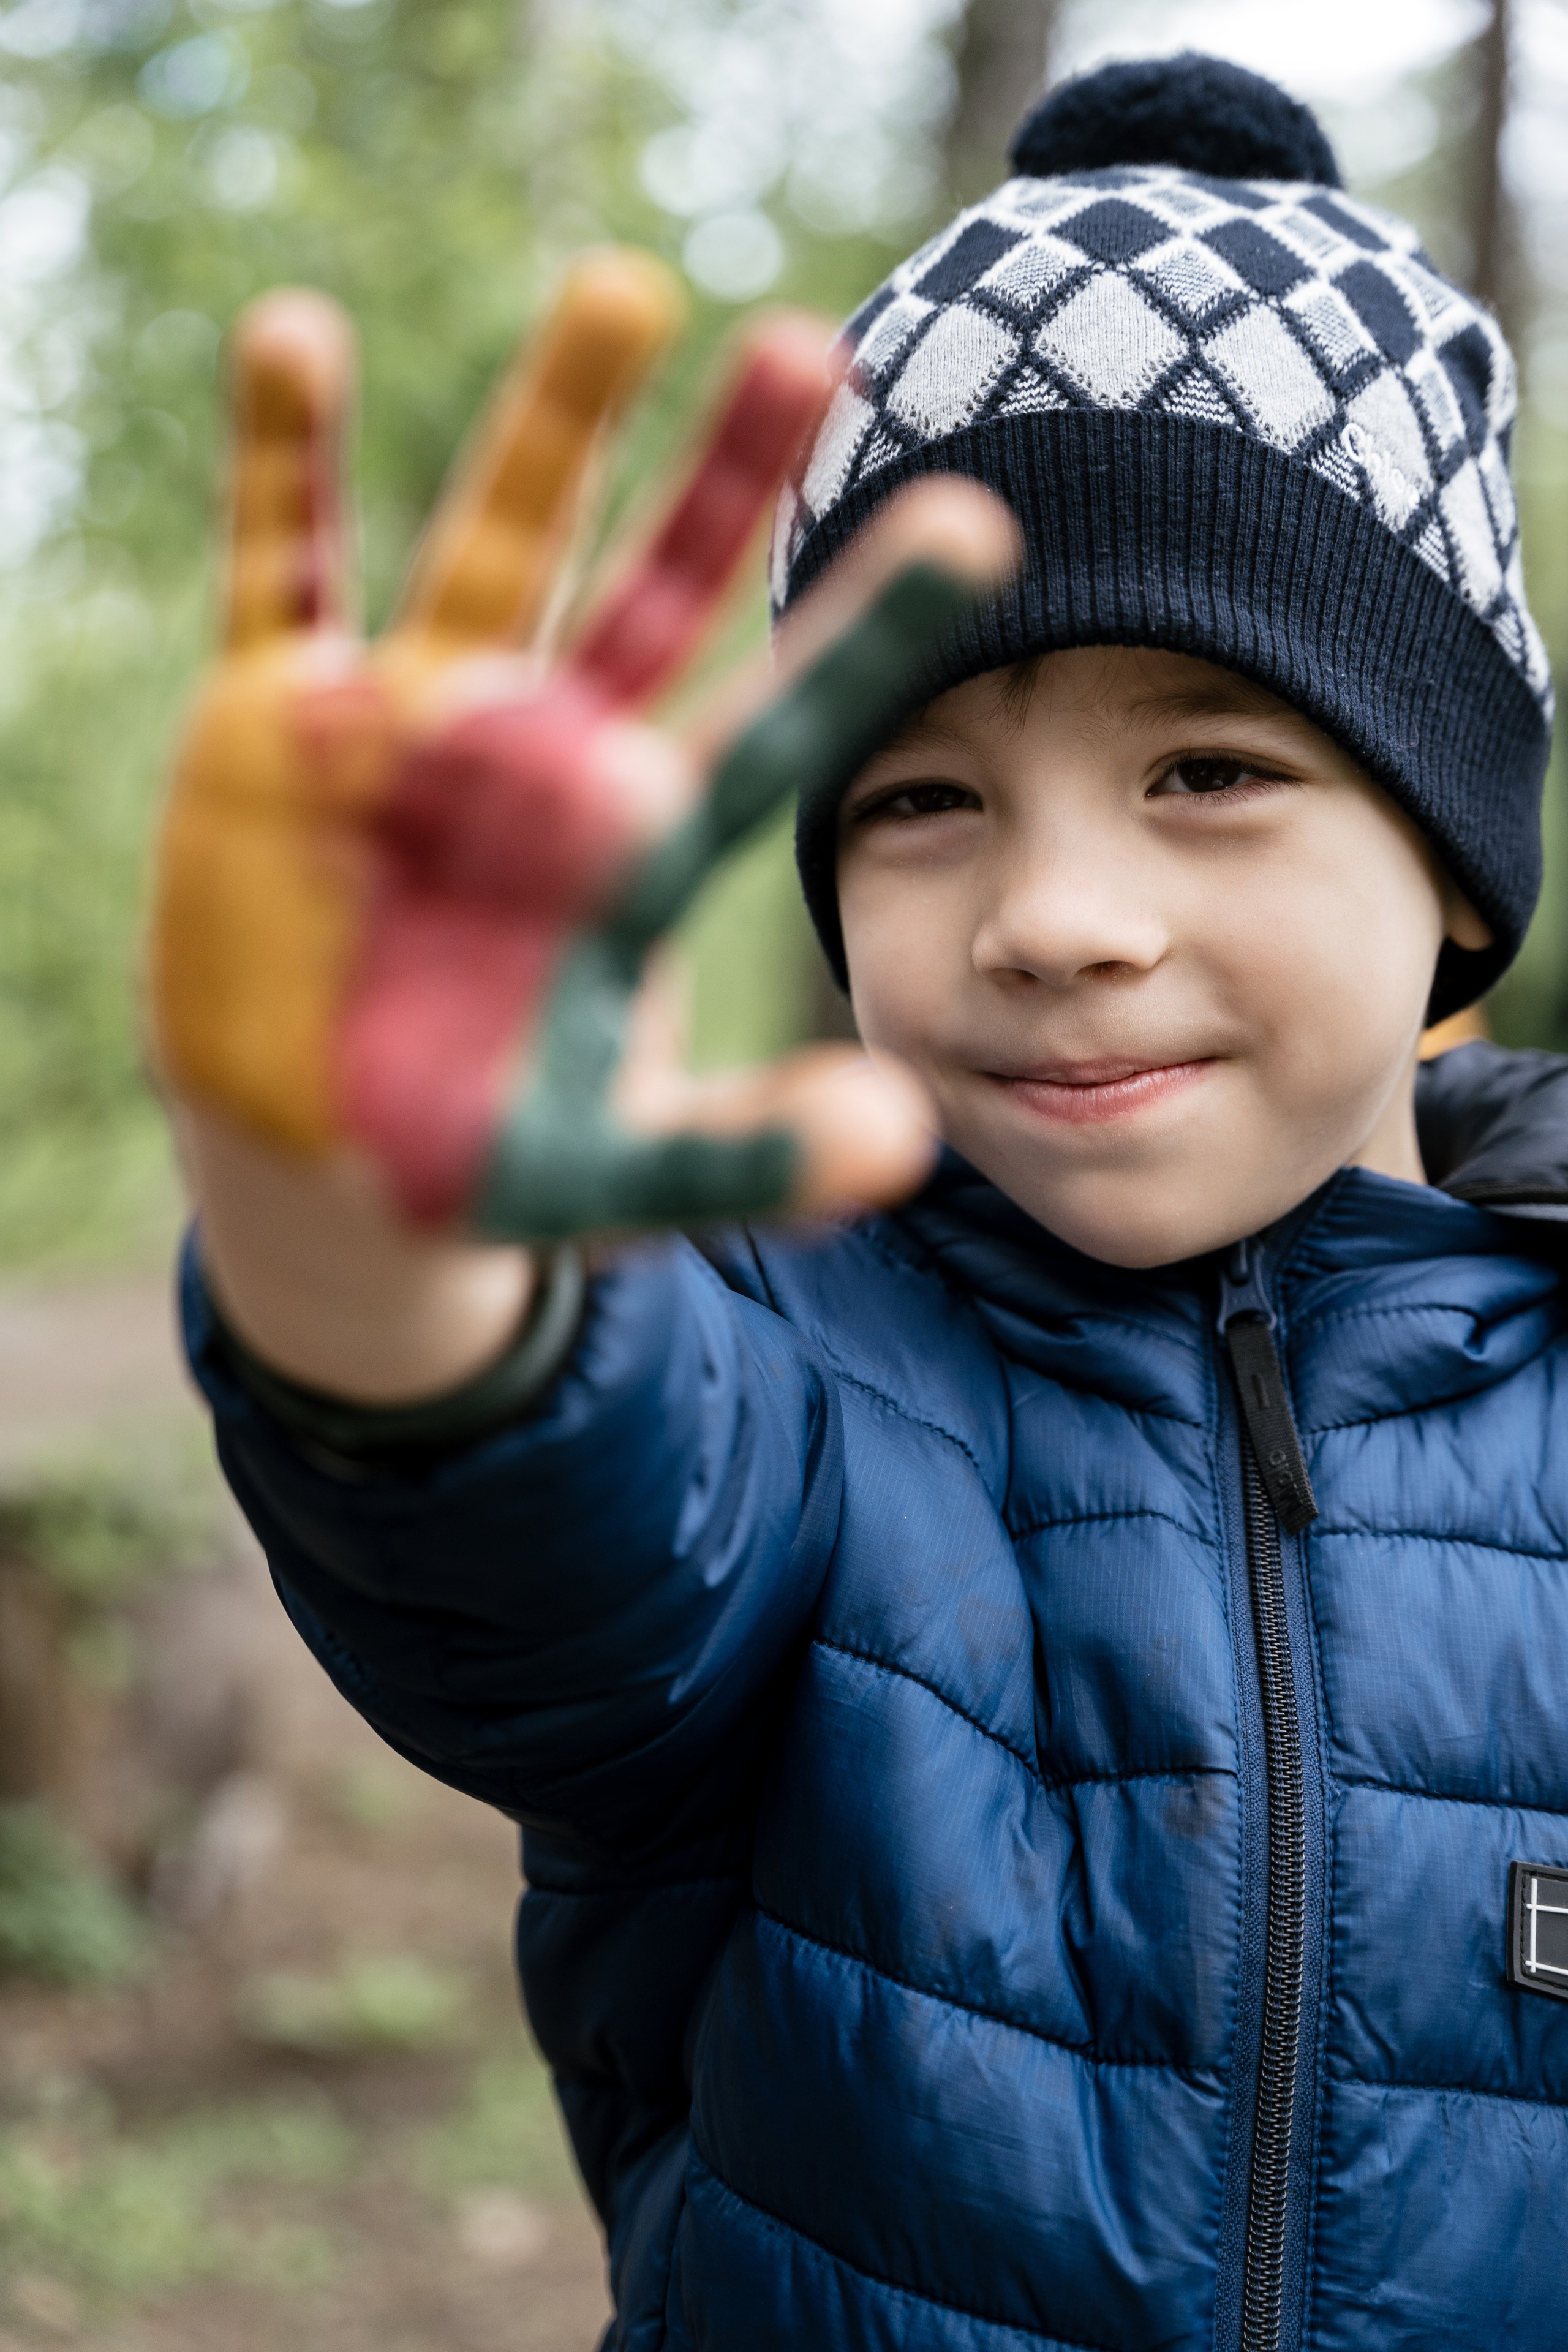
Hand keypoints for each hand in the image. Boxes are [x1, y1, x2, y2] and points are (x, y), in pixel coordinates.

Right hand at [150, 253, 1014, 1388]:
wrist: (317, 1144)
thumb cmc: (479, 1155)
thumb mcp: (613, 1176)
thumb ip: (743, 1161)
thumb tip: (899, 1143)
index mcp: (636, 858)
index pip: (774, 732)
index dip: (870, 642)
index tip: (987, 529)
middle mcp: (545, 762)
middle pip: (655, 602)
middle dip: (724, 483)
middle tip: (818, 347)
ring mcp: (417, 725)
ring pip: (499, 551)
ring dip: (551, 428)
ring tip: (627, 292)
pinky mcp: (284, 720)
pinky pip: (283, 571)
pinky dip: (285, 464)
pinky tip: (294, 338)